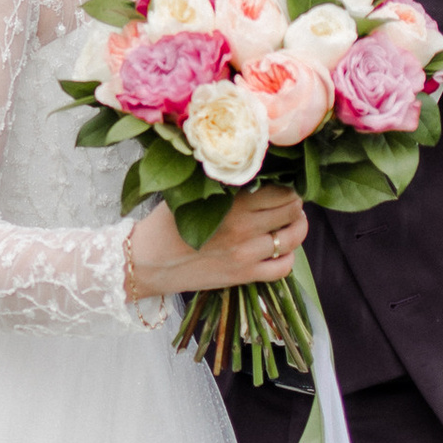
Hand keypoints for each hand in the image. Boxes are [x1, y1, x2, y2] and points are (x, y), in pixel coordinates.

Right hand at [125, 181, 308, 303]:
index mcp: (232, 204)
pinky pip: (283, 268)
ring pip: (293, 238)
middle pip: (291, 210)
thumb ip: (221, 182)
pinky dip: (288, 257)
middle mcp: (244, 229)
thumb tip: (251, 165)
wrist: (146, 262)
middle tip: (287, 199)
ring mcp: (246, 255)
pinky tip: (279, 249)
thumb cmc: (164, 223)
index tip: (283, 182)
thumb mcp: (189, 193)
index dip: (288, 183)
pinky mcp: (244, 277)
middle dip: (294, 202)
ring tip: (290, 221)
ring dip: (297, 227)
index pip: (281, 189)